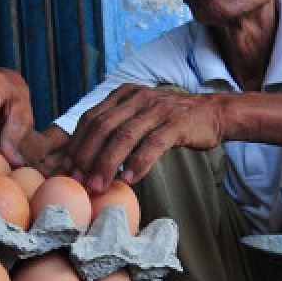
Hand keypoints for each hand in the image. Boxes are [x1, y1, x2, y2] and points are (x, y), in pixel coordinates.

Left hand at [62, 85, 225, 191]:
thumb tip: (87, 159)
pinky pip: (153, 144)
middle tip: (78, 181)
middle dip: (86, 156)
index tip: (67, 168)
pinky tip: (129, 180)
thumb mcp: (140, 116)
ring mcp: (158, 108)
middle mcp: (138, 97)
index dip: (77, 144)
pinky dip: (138, 163)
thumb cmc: (172, 121)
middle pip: (103, 127)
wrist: (213, 113)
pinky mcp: (177, 122)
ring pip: (124, 136)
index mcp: (124, 94)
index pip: (91, 118)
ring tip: (98, 186)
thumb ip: (117, 129)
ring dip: (107, 164)